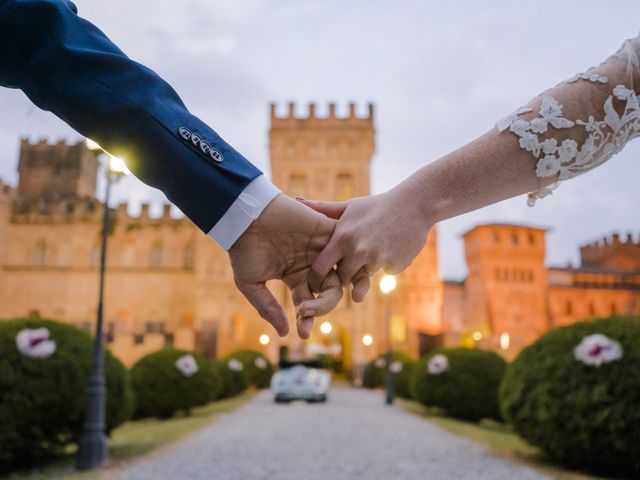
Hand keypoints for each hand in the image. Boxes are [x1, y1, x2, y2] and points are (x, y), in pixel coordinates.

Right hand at [228, 194, 342, 338]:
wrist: (245, 216)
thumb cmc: (244, 248)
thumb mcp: (251, 283)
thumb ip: (268, 307)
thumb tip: (285, 332)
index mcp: (296, 277)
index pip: (309, 303)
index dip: (307, 320)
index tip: (303, 334)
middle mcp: (312, 265)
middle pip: (330, 293)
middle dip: (322, 307)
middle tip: (308, 311)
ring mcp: (322, 249)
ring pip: (342, 275)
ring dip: (336, 292)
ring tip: (323, 301)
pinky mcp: (328, 231)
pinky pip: (345, 250)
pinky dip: (348, 264)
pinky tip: (339, 277)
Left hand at [297, 179, 431, 304]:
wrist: (415, 204)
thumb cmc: (377, 205)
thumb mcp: (349, 206)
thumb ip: (322, 209)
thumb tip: (295, 200)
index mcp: (342, 238)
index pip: (320, 269)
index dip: (316, 279)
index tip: (315, 284)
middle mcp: (358, 252)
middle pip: (343, 278)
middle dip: (346, 273)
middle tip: (354, 259)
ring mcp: (378, 260)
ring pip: (366, 275)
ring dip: (370, 266)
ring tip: (379, 243)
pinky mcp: (396, 266)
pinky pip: (386, 272)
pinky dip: (389, 263)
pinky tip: (395, 245)